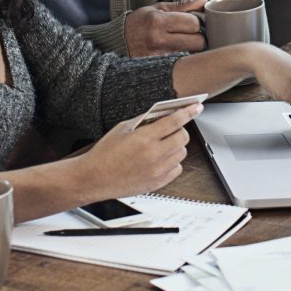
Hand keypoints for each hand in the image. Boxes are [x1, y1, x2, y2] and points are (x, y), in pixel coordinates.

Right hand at [76, 103, 199, 200]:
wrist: (94, 178)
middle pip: (183, 137)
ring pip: (182, 153)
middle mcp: (154, 155)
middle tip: (171, 129)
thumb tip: (162, 114)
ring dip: (176, 146)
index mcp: (145, 138)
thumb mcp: (122, 128)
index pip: (175, 121)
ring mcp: (157, 170)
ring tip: (162, 145)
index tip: (196, 107)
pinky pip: (177, 169)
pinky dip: (173, 162)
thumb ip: (144, 120)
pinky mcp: (157, 183)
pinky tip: (161, 159)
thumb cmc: (105, 154)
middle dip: (179, 130)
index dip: (188, 112)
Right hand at [125, 0, 206, 55]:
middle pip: (198, 42)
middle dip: (200, 36)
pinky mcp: (159, 67)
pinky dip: (184, 57)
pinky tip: (178, 52)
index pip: (193, 24)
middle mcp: (159, 40)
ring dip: (193, 48)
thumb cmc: (140, 21)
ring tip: (185, 42)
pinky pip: (182, 63)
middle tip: (193, 34)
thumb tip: (203, 0)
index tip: (194, 22)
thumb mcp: (159, 8)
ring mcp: (159, 56)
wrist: (119, 41)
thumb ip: (183, 5)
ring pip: (192, 54)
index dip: (198, 22)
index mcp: (159, 21)